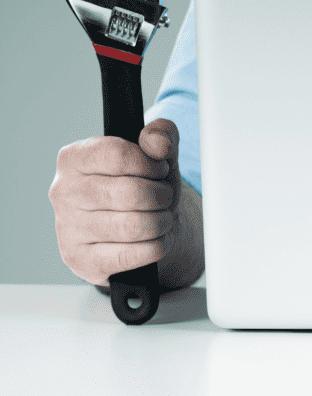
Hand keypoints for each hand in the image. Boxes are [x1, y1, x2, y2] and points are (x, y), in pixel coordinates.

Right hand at [48, 118, 200, 288]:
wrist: (144, 230)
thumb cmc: (146, 187)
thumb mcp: (158, 156)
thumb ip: (162, 135)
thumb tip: (158, 142)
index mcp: (74, 158)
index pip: (117, 154)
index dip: (151, 163)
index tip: (160, 168)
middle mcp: (63, 192)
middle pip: (130, 193)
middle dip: (161, 196)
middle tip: (164, 197)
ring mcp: (67, 228)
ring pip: (134, 226)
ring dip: (161, 222)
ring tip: (161, 218)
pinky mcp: (81, 260)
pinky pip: (132, 255)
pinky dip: (156, 247)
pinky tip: (154, 240)